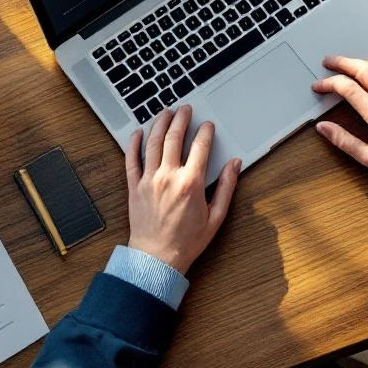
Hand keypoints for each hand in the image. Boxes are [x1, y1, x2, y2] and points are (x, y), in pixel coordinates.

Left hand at [125, 105, 240, 274]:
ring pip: (153, 143)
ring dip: (160, 124)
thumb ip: (227, 187)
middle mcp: (169, 176)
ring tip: (165, 112)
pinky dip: (133, 144)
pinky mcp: (135, 187)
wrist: (157, 259)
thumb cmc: (187, 241)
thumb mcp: (216, 216)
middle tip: (186, 109)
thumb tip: (235, 165)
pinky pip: (131, 160)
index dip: (205, 132)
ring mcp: (149, 180)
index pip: (200, 147)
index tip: (208, 125)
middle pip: (175, 137)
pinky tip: (137, 133)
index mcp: (191, 183)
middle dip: (182, 119)